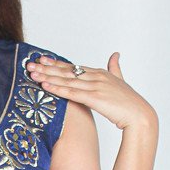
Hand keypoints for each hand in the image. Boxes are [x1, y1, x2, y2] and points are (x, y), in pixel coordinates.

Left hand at [26, 52, 156, 131]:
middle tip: (30, 64)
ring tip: (32, 74)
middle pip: (67, 71)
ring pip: (66, 80)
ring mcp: (95, 86)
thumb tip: (116, 54)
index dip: (57, 64)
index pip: (74, 67)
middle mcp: (96, 77)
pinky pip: (72, 93)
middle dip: (47, 67)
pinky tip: (45, 86)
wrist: (140, 115)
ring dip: (48, 76)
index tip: (42, 59)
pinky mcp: (94, 98)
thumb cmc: (130, 103)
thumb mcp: (121, 81)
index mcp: (101, 73)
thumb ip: (115, 68)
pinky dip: (57, 88)